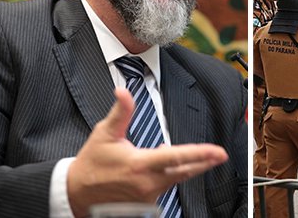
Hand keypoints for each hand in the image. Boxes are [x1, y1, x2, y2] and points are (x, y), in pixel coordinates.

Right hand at [67, 88, 227, 216]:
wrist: (76, 193)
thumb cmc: (91, 163)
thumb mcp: (104, 133)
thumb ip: (121, 112)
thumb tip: (123, 92)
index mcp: (139, 164)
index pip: (176, 157)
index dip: (200, 154)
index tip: (218, 152)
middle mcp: (147, 183)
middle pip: (185, 172)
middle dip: (204, 163)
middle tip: (220, 155)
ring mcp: (147, 196)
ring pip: (175, 179)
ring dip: (185, 168)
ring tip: (193, 158)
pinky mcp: (146, 204)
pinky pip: (164, 187)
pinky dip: (169, 176)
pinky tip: (165, 169)